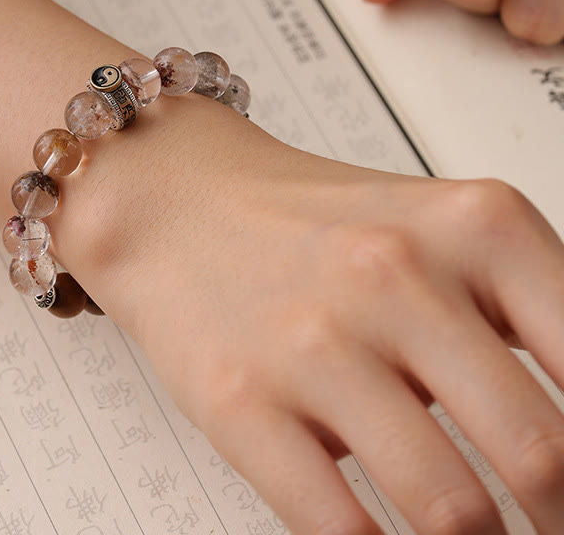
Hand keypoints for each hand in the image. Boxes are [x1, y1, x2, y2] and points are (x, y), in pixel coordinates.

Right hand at [63, 97, 563, 533]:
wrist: (178, 202)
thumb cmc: (311, 224)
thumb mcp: (441, 230)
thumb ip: (528, 314)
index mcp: (473, 227)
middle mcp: (395, 274)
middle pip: (541, 458)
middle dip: (557, 520)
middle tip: (547, 525)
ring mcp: (312, 340)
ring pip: (450, 511)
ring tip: (472, 533)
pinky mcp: (240, 399)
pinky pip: (339, 526)